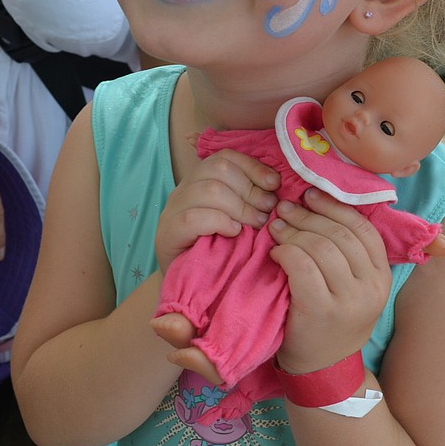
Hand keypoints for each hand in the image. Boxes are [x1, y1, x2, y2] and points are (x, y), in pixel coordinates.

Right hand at [155, 149, 279, 273]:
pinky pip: (193, 217)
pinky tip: (234, 232)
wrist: (187, 287)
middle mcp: (183, 190)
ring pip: (208, 190)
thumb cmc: (217, 252)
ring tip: (256, 224)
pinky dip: (219, 222)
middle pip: (218, 170)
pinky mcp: (167, 233)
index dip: (253, 167)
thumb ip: (249, 201)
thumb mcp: (236, 220)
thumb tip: (277, 188)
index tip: (275, 184)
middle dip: (250, 189)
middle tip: (268, 211)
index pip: (224, 158)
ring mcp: (172, 211)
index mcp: (199, 181)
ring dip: (240, 206)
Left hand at [269, 189, 390, 374]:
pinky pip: (302, 266)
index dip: (335, 206)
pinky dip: (286, 252)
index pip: (363, 228)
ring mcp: (348, 300)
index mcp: (382, 276)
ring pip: (321, 246)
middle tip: (284, 208)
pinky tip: (275, 253)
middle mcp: (371, 287)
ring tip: (276, 227)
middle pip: (340, 233)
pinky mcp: (321, 311)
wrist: (321, 370)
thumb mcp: (352, 289)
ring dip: (293, 231)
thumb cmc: (330, 321)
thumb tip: (321, 205)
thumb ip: (347, 255)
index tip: (310, 195)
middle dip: (308, 215)